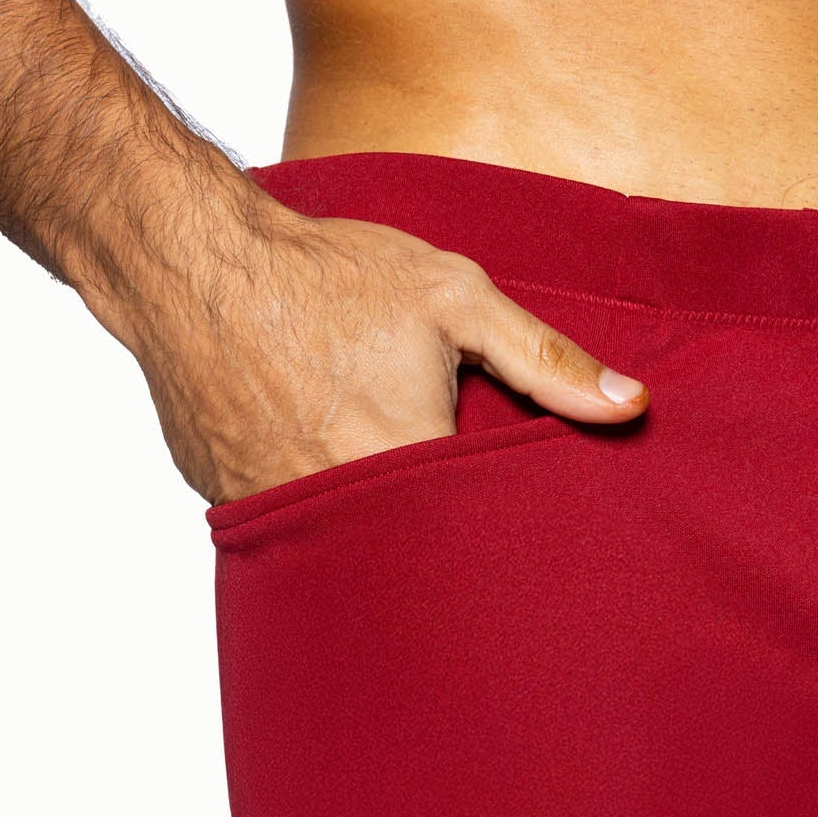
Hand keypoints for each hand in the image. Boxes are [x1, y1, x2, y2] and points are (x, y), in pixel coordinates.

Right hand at [132, 205, 647, 504]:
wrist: (184, 256)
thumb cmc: (325, 274)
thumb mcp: (454, 299)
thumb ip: (546, 361)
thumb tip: (632, 405)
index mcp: (405, 464)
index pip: (479, 538)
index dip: (502, 537)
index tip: (521, 537)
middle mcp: (337, 505)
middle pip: (414, 559)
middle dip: (443, 550)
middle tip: (464, 533)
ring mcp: (275, 512)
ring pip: (350, 549)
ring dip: (377, 534)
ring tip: (392, 497)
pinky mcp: (233, 506)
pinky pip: (294, 529)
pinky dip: (319, 513)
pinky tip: (325, 470)